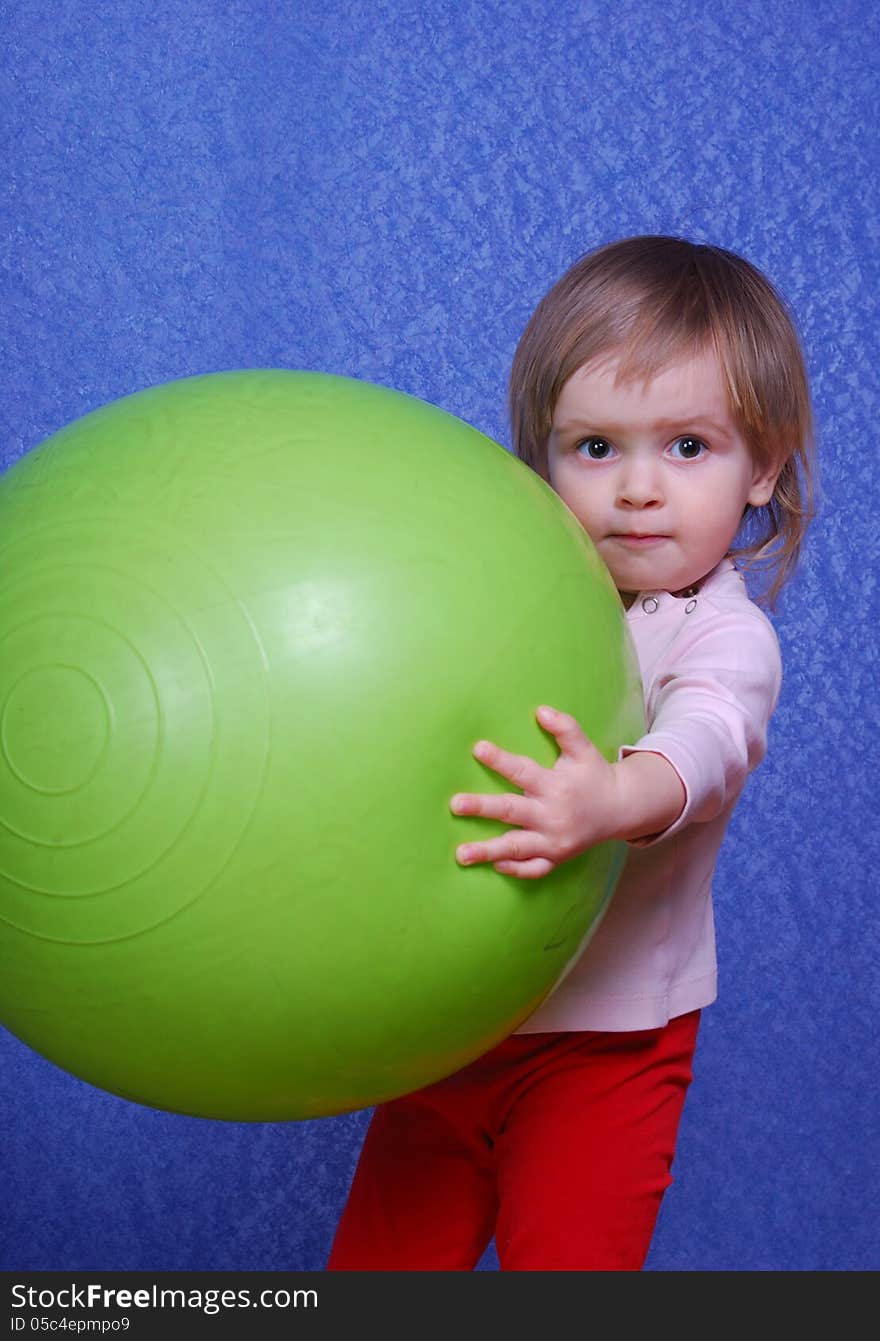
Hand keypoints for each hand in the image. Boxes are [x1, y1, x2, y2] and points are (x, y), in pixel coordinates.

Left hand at [450, 705, 622, 879]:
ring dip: (488, 852)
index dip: (500, 760)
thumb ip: (565, 728)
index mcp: (556, 786)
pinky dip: (515, 870)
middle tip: (455, 804)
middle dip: (482, 808)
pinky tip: (494, 865)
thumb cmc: (594, 775)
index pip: (523, 771)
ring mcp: (554, 841)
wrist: (620, 809)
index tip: (478, 748)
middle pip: (512, 811)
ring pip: (517, 848)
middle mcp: (552, 815)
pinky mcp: (557, 858)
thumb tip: (541, 710)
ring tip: (460, 854)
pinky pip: (534, 869)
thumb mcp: (584, 749)